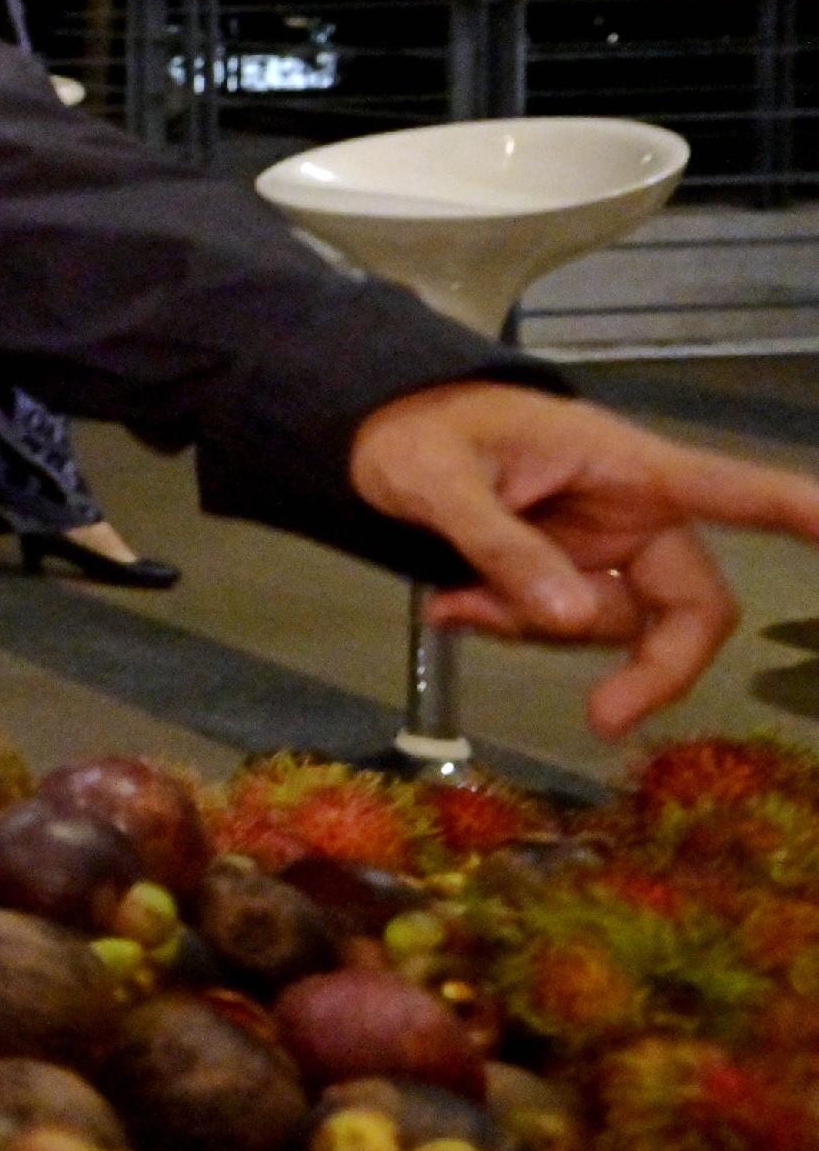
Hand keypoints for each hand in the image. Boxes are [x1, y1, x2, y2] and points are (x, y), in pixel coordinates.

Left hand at [348, 382, 818, 736]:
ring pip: (614, 629)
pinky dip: (511, 627)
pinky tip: (452, 607)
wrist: (373, 436)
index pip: (730, 490)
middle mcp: (633, 515)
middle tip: (603, 718)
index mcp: (625, 467)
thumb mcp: (438, 482)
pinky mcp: (567, 577)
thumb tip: (574, 621)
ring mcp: (602, 551)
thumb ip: (501, 546)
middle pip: (690, 606)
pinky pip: (563, 628)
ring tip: (456, 600)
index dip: (796, 511)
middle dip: (654, 667)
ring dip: (538, 631)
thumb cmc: (417, 432)